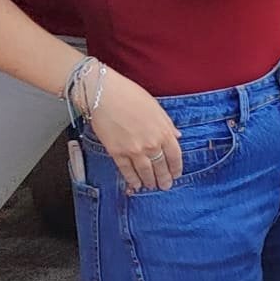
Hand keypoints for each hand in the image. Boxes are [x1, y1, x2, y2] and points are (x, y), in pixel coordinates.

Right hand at [90, 69, 181, 192]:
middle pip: (161, 167)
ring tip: (152, 186)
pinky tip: (135, 184)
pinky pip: (127, 171)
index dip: (176, 167)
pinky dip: (132, 179)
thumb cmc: (129, 95)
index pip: (175, 155)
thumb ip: (167, 124)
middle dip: (164, 178)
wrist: (103, 94)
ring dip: (150, 181)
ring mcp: (134, 150)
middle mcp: (151, 144)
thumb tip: (176, 136)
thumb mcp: (155, 107)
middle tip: (165, 186)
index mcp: (163, 131)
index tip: (176, 173)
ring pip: (145, 172)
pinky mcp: (117, 153)